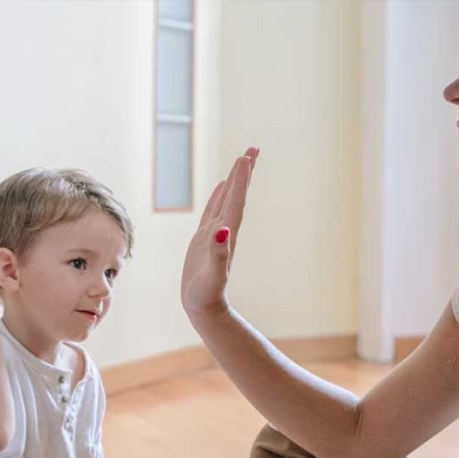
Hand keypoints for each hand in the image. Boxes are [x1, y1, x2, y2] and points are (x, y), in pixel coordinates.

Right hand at [180, 147, 258, 325]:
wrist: (204, 308)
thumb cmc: (207, 294)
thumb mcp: (213, 275)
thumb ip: (218, 254)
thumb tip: (223, 231)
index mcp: (226, 235)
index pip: (236, 201)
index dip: (241, 179)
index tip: (247, 157)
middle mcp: (224, 230)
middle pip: (236, 196)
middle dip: (244, 172)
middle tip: (253, 148)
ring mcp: (214, 233)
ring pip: (227, 200)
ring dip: (235, 181)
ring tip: (242, 161)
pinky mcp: (204, 239)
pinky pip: (213, 210)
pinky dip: (219, 196)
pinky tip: (222, 186)